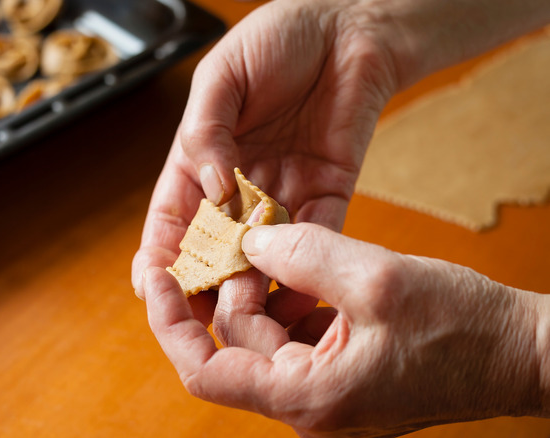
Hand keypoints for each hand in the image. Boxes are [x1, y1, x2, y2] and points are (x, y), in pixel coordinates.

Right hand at [132, 0, 398, 295]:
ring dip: (253, 285)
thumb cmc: (276, 38)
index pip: (173, 217)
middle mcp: (239, 186)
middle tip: (199, 316)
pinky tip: (295, 292)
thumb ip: (207, 131)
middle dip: (204, 284)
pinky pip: (317, 238)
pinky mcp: (328, 192)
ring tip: (245, 311)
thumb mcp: (223, 76)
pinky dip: (305, 267)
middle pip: (214, 248)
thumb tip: (213, 189)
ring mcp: (282, 193)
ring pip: (262, 254)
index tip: (149, 285)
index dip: (159, 253)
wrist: (346, 26)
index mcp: (201, 159)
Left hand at [143, 223, 543, 436]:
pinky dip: (293, 296)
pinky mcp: (341, 372)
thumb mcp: (375, 279)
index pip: (204, 371)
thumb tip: (251, 237)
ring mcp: (323, 390)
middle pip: (235, 342)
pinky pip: (296, 333)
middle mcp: (306, 404)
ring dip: (264, 287)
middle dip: (233, 285)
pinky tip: (306, 261)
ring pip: (265, 334)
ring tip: (278, 240)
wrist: (521, 353)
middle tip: (242, 232)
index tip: (161, 276)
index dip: (171, 323)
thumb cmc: (464, 329)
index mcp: (304, 397)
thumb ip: (303, 253)